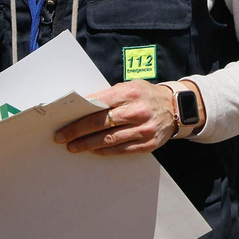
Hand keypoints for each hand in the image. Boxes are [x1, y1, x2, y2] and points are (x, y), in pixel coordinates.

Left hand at [54, 79, 199, 154]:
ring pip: (109, 139)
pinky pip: (122, 149)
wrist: (176, 108)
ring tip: (73, 147)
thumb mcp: (130, 87)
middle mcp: (138, 111)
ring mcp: (144, 129)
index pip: (99, 104)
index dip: (79, 115)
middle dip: (77, 132)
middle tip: (62, 137)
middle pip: (101, 123)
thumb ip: (109, 96)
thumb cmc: (147, 96)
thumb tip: (82, 106)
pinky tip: (93, 150)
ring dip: (87, 144)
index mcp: (130, 93)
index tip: (63, 122)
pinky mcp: (148, 143)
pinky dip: (105, 151)